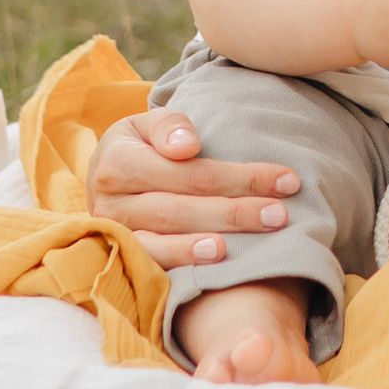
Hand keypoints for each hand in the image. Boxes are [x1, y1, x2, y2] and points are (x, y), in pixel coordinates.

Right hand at [88, 112, 304, 271]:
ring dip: (206, 244)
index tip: (286, 180)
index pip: (190, 171)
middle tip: (280, 214)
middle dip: (235, 211)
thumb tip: (187, 147)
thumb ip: (168, 126)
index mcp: (117, 160)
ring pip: (165, 239)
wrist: (102, 178)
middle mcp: (111, 201)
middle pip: (181, 207)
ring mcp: (116, 233)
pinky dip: (181, 263)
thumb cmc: (139, 147)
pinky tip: (213, 263)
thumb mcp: (147, 124)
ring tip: (244, 245)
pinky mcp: (122, 256)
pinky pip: (152, 264)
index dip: (240, 176)